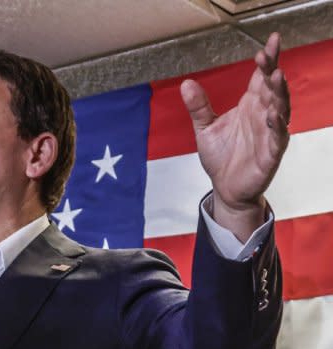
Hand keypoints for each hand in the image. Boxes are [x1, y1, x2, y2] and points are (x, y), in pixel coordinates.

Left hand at [181, 32, 289, 239]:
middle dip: (273, 71)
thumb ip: (198, 107)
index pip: (261, 78)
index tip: (268, 43)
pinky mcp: (270, 154)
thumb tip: (186, 83)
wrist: (224, 187)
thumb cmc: (221, 155)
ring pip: (281, 109)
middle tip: (269, 55)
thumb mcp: (205, 128)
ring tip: (277, 77)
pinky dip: (278, 126)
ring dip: (280, 94)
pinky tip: (273, 115)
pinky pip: (278, 138)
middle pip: (273, 88)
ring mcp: (270, 134)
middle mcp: (263, 116)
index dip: (266, 61)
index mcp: (250, 105)